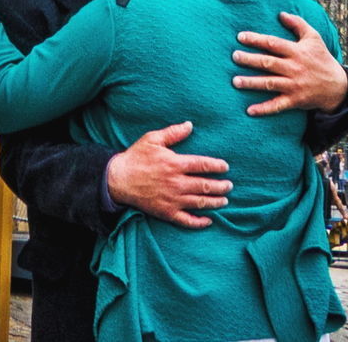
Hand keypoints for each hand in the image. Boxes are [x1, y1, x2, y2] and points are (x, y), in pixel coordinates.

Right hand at [106, 121, 231, 228]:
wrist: (117, 179)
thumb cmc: (136, 157)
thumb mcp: (153, 139)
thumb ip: (173, 133)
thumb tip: (190, 125)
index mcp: (175, 164)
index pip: (202, 165)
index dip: (217, 166)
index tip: (225, 167)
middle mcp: (176, 183)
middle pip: (205, 186)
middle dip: (221, 186)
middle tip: (230, 186)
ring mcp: (172, 200)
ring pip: (199, 203)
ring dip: (215, 202)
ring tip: (224, 200)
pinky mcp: (166, 212)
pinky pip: (186, 220)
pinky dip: (199, 222)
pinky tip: (208, 221)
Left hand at [232, 12, 347, 115]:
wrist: (336, 86)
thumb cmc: (322, 59)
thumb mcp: (314, 38)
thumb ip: (298, 24)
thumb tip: (281, 13)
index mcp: (297, 51)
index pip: (273, 43)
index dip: (256, 39)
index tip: (240, 37)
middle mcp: (294, 68)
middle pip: (268, 63)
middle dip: (250, 59)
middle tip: (234, 56)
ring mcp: (294, 85)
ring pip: (269, 83)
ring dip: (252, 83)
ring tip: (235, 81)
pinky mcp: (294, 100)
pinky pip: (277, 105)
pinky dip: (264, 109)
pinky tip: (249, 111)